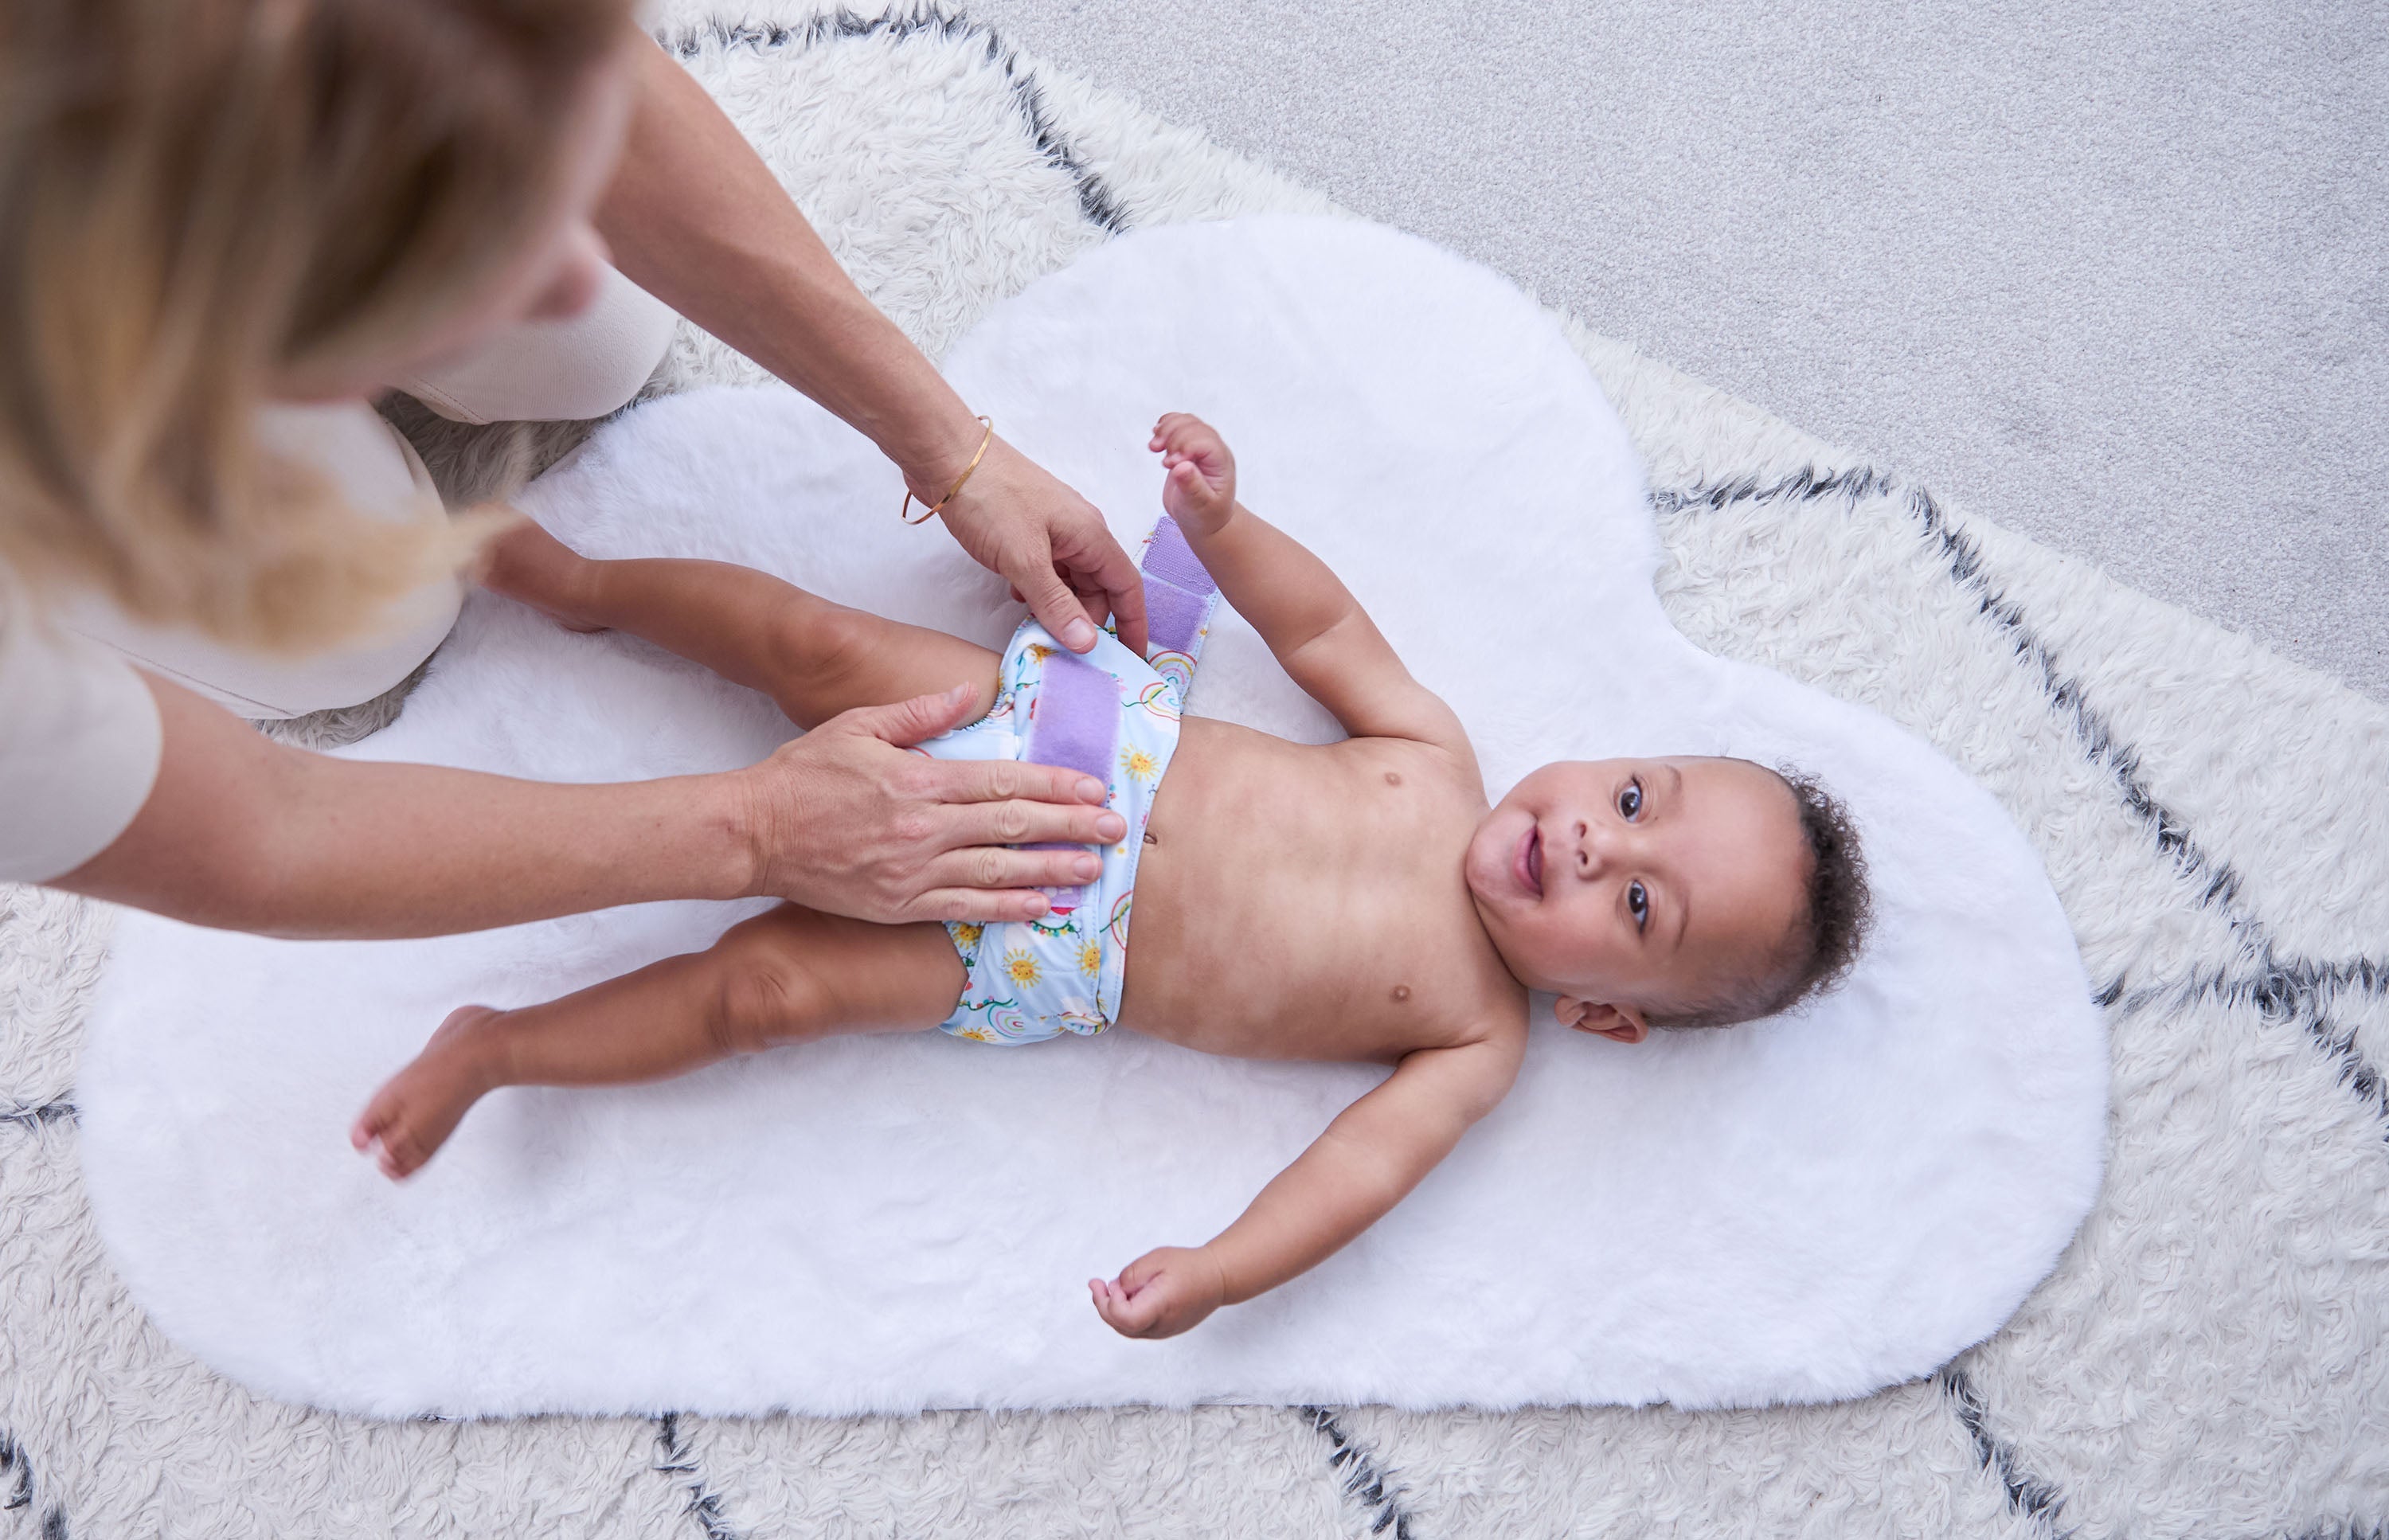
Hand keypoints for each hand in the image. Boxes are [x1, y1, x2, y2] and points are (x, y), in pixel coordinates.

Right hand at [738, 684, 1126, 923]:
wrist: (752, 833)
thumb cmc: (804, 774)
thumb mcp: (859, 726)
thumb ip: (919, 713)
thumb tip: (970, 692)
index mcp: (918, 780)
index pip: (1002, 781)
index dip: (1054, 786)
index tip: (1093, 788)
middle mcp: (921, 829)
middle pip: (1012, 826)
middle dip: (1070, 827)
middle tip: (1115, 829)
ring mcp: (910, 873)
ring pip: (997, 872)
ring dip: (1051, 872)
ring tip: (1094, 872)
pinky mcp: (898, 906)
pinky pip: (963, 909)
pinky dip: (1006, 909)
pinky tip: (1041, 908)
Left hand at [924, 434, 1148, 656]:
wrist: (946, 457)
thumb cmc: (989, 500)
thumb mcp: (1023, 559)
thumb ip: (1055, 603)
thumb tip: (1088, 644)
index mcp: (1091, 534)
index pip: (1126, 586)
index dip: (1133, 623)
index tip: (1134, 657)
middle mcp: (1079, 532)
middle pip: (1098, 588)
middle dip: (1086, 620)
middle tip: (1062, 649)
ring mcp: (1053, 530)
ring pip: (1070, 581)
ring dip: (1058, 607)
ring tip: (1036, 627)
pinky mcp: (1027, 531)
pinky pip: (1046, 570)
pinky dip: (1037, 590)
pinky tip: (1016, 597)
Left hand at [1089, 1245, 1227, 1338]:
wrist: (1217, 1278)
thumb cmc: (1189, 1266)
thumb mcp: (1156, 1259)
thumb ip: (1132, 1275)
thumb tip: (1115, 1289)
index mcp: (1161, 1306)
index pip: (1125, 1318)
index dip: (1111, 1302)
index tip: (1114, 1284)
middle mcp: (1161, 1325)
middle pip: (1121, 1326)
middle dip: (1103, 1305)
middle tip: (1096, 1284)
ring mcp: (1163, 1331)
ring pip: (1126, 1329)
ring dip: (1112, 1311)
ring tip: (1111, 1288)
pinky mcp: (1164, 1331)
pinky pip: (1137, 1328)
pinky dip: (1125, 1315)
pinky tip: (1125, 1297)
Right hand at [1149, 413, 1236, 535]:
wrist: (1205, 519)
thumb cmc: (1206, 515)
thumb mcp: (1200, 506)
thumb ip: (1192, 486)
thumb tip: (1181, 466)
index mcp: (1221, 463)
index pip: (1205, 442)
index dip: (1185, 446)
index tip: (1170, 464)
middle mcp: (1213, 451)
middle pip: (1194, 427)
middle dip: (1172, 435)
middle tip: (1156, 450)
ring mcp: (1201, 447)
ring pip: (1186, 422)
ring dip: (1167, 428)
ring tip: (1154, 446)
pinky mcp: (1187, 448)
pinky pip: (1179, 426)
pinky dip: (1166, 426)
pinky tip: (1157, 435)